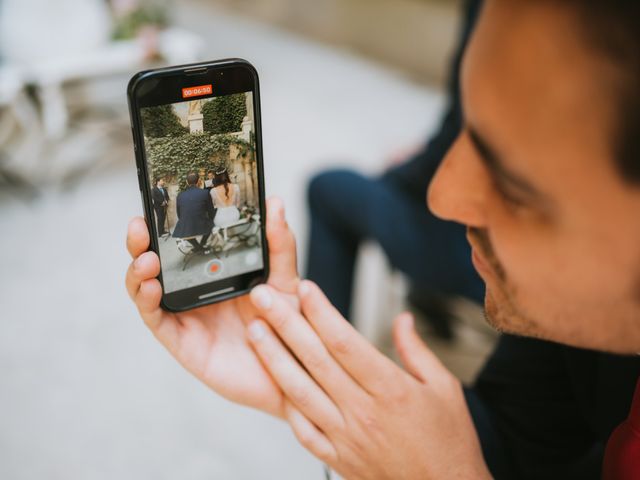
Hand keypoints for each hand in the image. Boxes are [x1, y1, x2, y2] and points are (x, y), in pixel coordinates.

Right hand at [125, 197, 298, 417]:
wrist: (294, 373)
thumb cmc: (288, 326)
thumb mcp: (286, 281)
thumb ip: (279, 245)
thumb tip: (274, 203)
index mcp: (215, 271)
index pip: (181, 243)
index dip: (164, 223)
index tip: (158, 201)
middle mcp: (194, 291)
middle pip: (156, 262)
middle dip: (141, 243)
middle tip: (140, 225)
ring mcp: (185, 316)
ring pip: (147, 290)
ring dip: (139, 272)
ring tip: (147, 258)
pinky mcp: (182, 343)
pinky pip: (157, 320)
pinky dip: (148, 303)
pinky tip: (153, 288)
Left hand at [246, 281, 491, 479]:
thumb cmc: (447, 442)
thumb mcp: (444, 388)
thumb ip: (417, 350)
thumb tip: (403, 319)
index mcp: (390, 389)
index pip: (345, 341)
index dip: (321, 312)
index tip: (304, 289)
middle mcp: (363, 410)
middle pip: (315, 359)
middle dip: (285, 323)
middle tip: (264, 298)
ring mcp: (345, 435)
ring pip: (300, 391)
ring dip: (274, 358)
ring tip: (255, 331)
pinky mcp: (337, 456)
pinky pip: (303, 429)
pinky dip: (287, 405)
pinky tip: (273, 383)